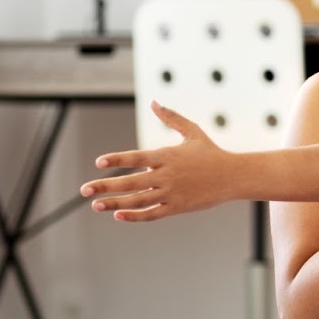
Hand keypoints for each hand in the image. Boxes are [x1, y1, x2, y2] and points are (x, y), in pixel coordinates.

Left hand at [79, 100, 238, 220]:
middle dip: (105, 186)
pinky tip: (118, 215)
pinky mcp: (178, 207)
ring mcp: (172, 193)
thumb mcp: (192, 132)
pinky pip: (152, 214)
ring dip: (114, 203)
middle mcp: (167, 175)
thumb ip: (171, 118)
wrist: (234, 176)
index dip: (117, 160)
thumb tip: (154, 102)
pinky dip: (135, 216)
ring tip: (95, 205)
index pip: (136, 158)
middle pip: (131, 182)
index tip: (99, 163)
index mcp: (167, 155)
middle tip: (84, 190)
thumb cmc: (212, 153)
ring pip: (138, 200)